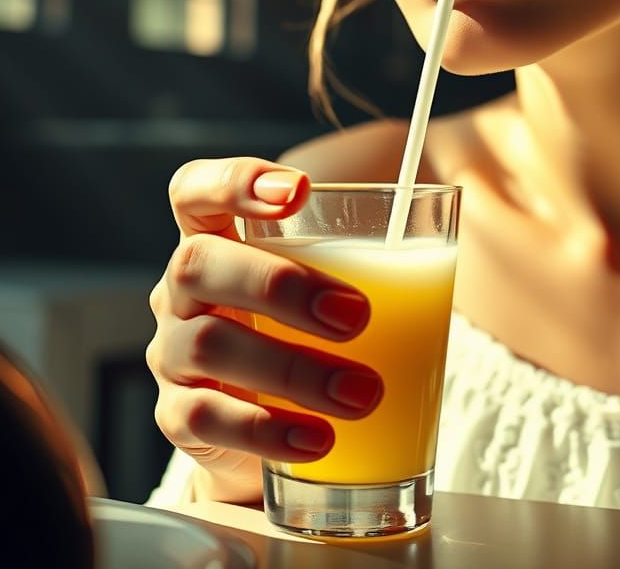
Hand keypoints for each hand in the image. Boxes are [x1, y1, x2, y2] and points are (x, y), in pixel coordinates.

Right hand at [147, 157, 381, 504]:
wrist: (265, 432)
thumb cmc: (307, 338)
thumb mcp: (325, 287)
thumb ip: (359, 255)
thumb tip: (448, 211)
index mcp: (216, 241)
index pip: (195, 190)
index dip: (233, 182)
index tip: (299, 191)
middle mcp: (182, 291)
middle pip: (197, 263)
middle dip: (280, 286)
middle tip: (356, 317)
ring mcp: (171, 353)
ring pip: (209, 344)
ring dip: (294, 368)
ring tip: (363, 393)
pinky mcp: (177, 416)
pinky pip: (207, 418)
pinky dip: (269, 430)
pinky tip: (320, 439)